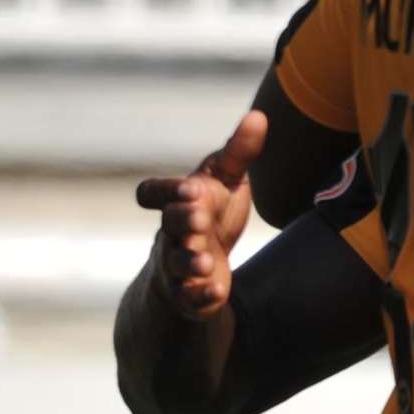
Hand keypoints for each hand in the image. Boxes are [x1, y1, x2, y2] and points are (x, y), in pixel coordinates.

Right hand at [135, 110, 267, 319]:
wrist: (204, 260)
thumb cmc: (212, 210)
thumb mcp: (226, 179)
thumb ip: (239, 151)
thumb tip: (259, 115)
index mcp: (178, 201)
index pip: (155, 193)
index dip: (168, 190)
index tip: (191, 187)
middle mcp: (172, 232)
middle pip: (168, 226)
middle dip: (181, 221)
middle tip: (199, 218)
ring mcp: (177, 265)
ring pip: (175, 263)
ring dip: (188, 262)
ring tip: (204, 261)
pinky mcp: (190, 294)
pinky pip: (189, 298)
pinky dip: (201, 295)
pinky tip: (216, 290)